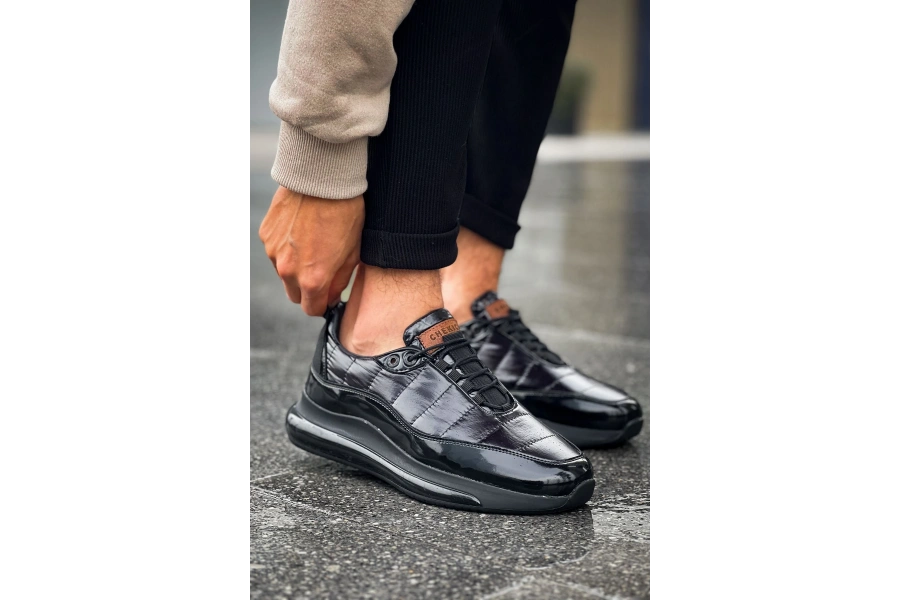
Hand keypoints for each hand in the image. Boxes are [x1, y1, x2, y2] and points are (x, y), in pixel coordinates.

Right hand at [259, 186, 363, 315]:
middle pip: (294, 294)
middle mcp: (287, 270)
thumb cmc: (345, 214)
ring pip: (283, 272)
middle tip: (322, 268)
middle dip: (307, 289)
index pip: (311, 309)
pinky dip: (285, 246)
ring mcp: (273, 251)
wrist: (322, 179)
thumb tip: (329, 298)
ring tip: (312, 242)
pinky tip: (300, 228)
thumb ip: (339, 282)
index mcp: (312, 279)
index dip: (322, 304)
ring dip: (295, 266)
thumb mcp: (353, 253)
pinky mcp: (266, 234)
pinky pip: (275, 250)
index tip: (328, 294)